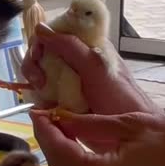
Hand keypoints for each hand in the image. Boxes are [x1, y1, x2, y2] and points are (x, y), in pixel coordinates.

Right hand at [21, 23, 159, 114]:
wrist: (129, 137)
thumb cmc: (119, 99)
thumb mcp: (95, 68)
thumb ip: (70, 46)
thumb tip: (40, 29)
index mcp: (87, 46)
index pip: (55, 33)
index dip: (42, 40)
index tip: (38, 54)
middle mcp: (75, 60)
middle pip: (43, 52)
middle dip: (35, 63)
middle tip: (38, 80)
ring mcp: (68, 80)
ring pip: (41, 72)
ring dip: (35, 80)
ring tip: (41, 91)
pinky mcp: (62, 100)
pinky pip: (43, 92)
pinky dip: (38, 95)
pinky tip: (42, 102)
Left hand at [30, 110, 164, 165]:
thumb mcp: (126, 125)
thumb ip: (86, 124)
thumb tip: (58, 116)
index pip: (58, 150)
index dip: (44, 129)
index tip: (35, 110)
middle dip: (48, 140)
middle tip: (44, 116)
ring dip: (59, 153)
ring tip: (56, 127)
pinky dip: (73, 165)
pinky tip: (73, 146)